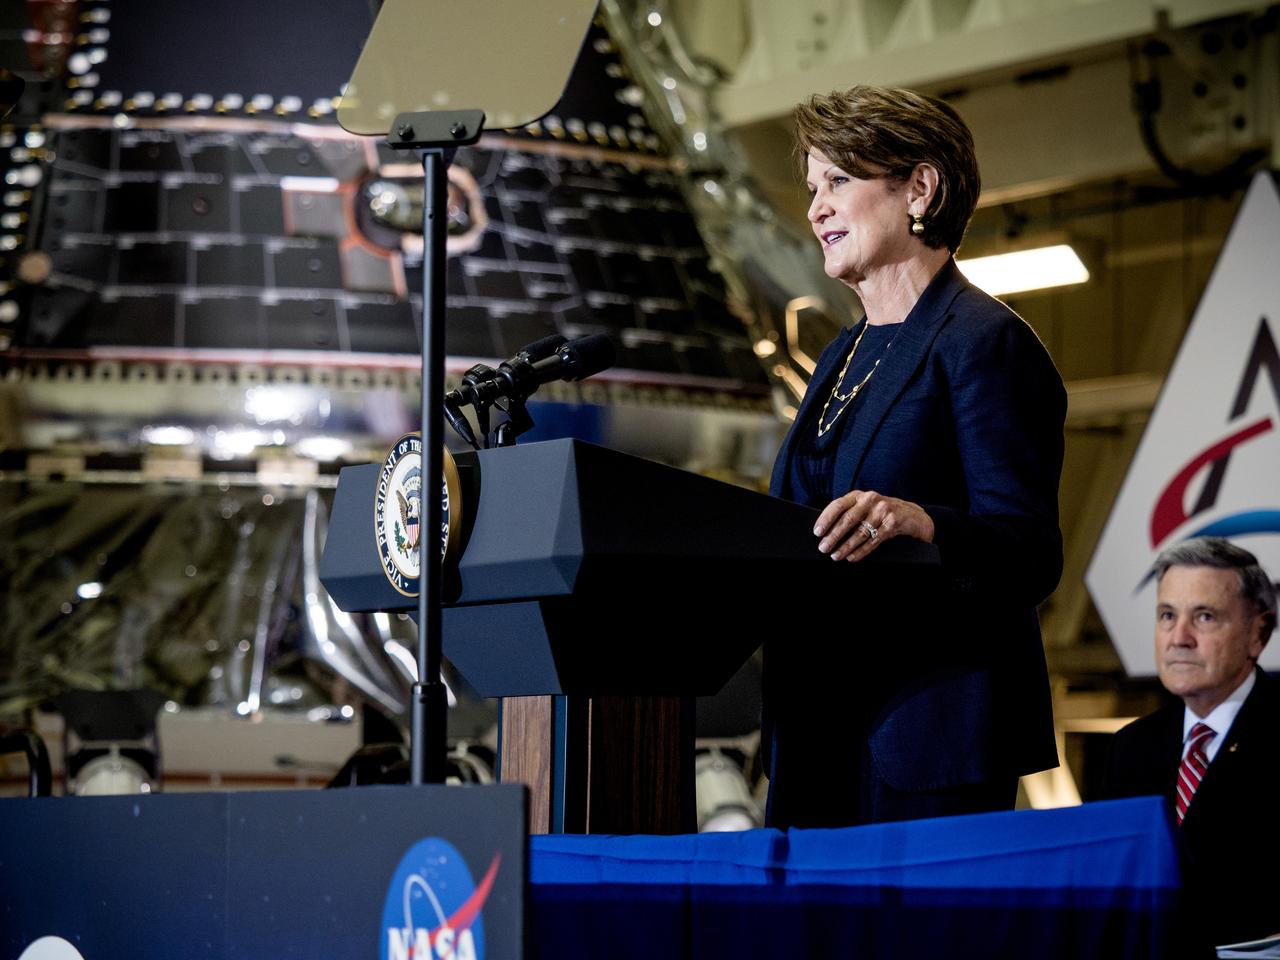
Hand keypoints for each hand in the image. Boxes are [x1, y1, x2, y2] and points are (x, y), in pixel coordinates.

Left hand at [814, 489, 935, 561]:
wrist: (911, 515)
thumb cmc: (880, 512)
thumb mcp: (865, 507)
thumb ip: (849, 513)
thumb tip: (825, 531)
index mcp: (859, 495)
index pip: (838, 505)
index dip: (826, 519)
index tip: (817, 532)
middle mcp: (870, 500)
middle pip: (848, 519)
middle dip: (834, 536)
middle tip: (823, 548)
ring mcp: (882, 511)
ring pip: (860, 532)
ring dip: (846, 546)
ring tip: (835, 556)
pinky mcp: (892, 523)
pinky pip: (873, 540)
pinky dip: (861, 551)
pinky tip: (851, 557)